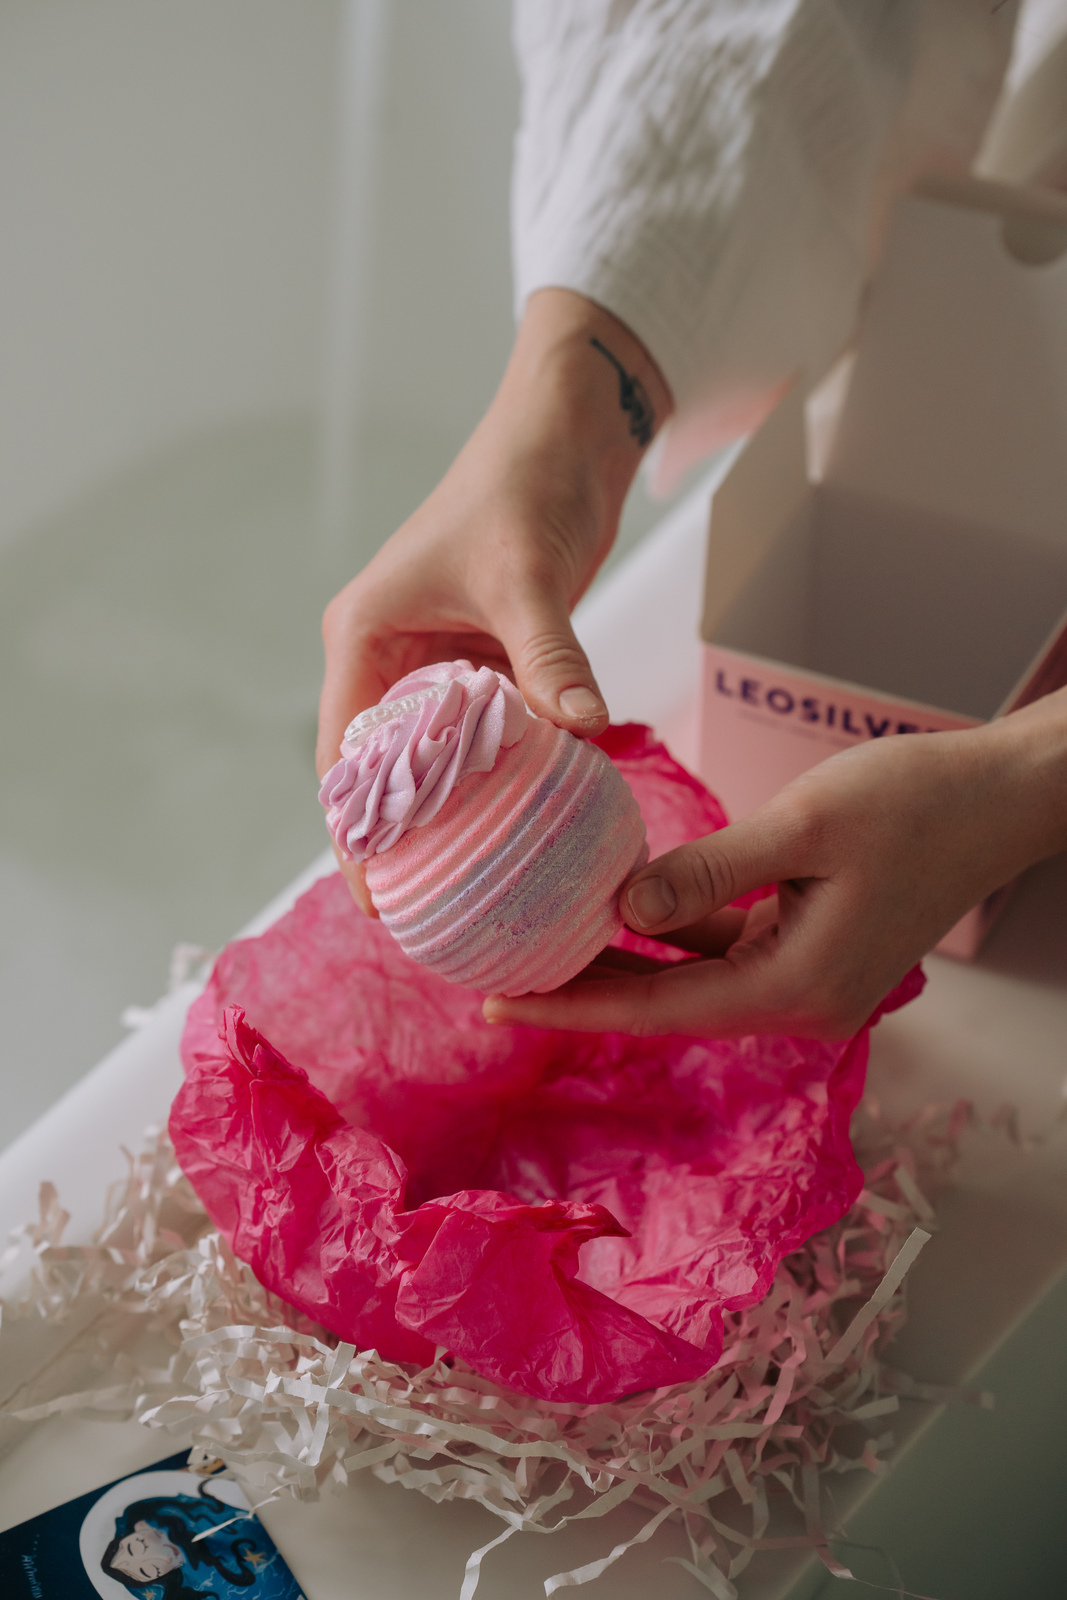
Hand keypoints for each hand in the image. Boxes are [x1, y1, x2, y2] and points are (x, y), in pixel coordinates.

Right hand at [317, 288, 671, 910]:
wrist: (565, 435)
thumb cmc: (524, 486)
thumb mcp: (527, 578)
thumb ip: (549, 657)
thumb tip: (587, 730)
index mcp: (363, 635)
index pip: (344, 755)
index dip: (355, 833)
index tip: (378, 900)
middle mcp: (389, 654)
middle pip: (382, 770)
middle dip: (399, 841)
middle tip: (428, 917)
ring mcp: (438, 661)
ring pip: (435, 759)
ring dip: (452, 816)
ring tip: (470, 892)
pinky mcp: (485, 658)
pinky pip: (486, 735)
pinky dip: (500, 778)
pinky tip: (524, 828)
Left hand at [484, 690, 1066, 1038]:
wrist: (998, 798)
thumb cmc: (915, 802)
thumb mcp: (803, 827)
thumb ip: (709, 871)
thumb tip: (622, 905)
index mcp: (795, 987)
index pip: (658, 1012)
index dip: (575, 1009)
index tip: (496, 1007)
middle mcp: (800, 1001)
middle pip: (667, 1004)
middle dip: (586, 991)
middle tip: (496, 977)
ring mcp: (808, 978)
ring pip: (690, 976)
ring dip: (623, 961)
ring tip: (542, 941)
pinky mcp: (810, 948)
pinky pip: (723, 948)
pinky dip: (671, 931)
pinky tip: (620, 904)